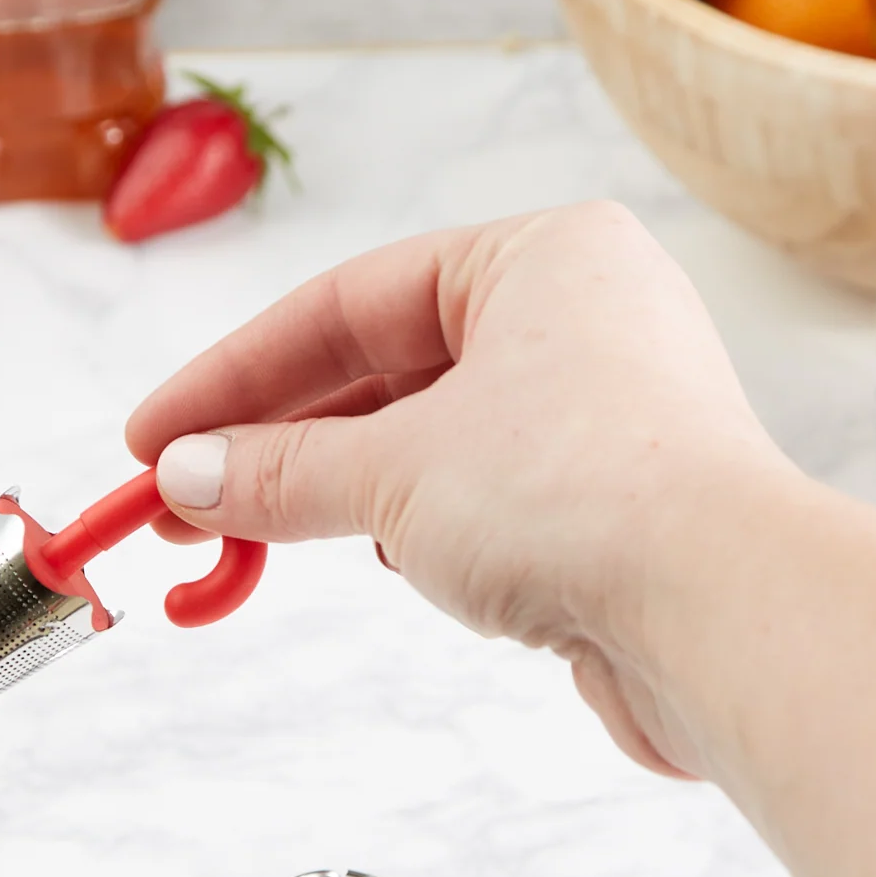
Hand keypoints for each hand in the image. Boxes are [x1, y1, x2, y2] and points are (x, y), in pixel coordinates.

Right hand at [125, 202, 802, 779]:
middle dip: (267, 446)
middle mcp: (576, 323)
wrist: (723, 616)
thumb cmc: (580, 496)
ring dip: (329, 493)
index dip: (231, 377)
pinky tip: (368, 560)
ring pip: (419, 445)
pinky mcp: (601, 513)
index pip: (345, 304)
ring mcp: (593, 422)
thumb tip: (185, 478)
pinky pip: (465, 506)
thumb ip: (275, 472)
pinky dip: (399, 533)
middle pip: (377, 375)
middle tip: (172, 506)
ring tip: (244, 539)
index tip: (152, 440)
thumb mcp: (390, 473)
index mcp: (539, 259)